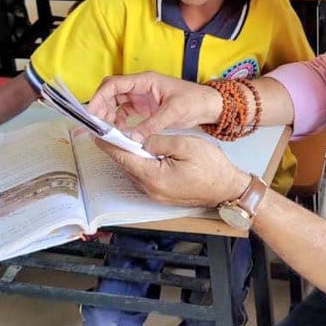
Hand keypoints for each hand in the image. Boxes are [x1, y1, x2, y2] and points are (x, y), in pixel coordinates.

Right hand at [87, 71, 221, 140]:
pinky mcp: (145, 108)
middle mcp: (140, 87)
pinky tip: (121, 132)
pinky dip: (119, 121)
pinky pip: (125, 113)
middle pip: (111, 93)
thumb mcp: (173, 112)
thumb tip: (133, 138)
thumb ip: (152, 125)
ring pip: (116, 103)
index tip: (92, 112)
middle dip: (101, 107)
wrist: (207, 105)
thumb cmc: (194, 100)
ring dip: (108, 115)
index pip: (115, 84)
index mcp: (145, 81)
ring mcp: (141, 97)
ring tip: (106, 129)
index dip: (100, 97)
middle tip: (96, 124)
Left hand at [97, 133, 248, 207]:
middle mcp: (150, 189)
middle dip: (117, 148)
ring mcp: (156, 194)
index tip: (97, 133)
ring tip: (124, 138)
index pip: (123, 157)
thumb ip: (158, 141)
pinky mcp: (162, 194)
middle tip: (109, 131)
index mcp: (153, 176)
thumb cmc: (211, 168)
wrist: (228, 189)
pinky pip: (144, 177)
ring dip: (129, 156)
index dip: (109, 143)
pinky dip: (139, 163)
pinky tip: (142, 152)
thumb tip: (140, 139)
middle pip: (126, 165)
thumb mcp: (185, 145)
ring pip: (134, 171)